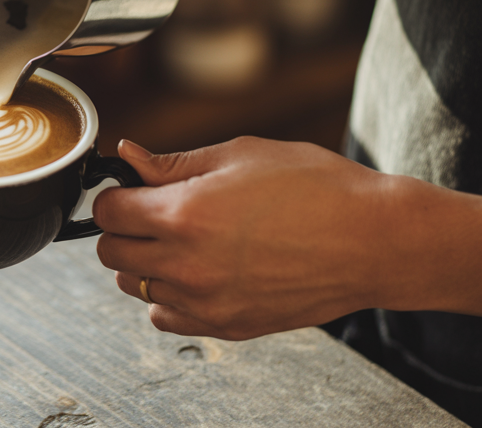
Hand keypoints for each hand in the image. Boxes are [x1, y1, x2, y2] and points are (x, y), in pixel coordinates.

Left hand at [93, 137, 400, 339]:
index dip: (116, 195)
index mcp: (184, 214)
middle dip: (126, 228)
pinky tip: (199, 272)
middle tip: (158, 211)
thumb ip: (174, 162)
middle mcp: (187, 264)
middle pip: (112, 252)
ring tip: (185, 240)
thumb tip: (128, 157)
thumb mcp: (241, 155)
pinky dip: (170, 296)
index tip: (132, 190)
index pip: (107, 213)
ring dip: (147, 262)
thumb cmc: (317, 188)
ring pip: (136, 286)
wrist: (374, 241)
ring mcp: (205, 301)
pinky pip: (165, 317)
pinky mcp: (227, 326)